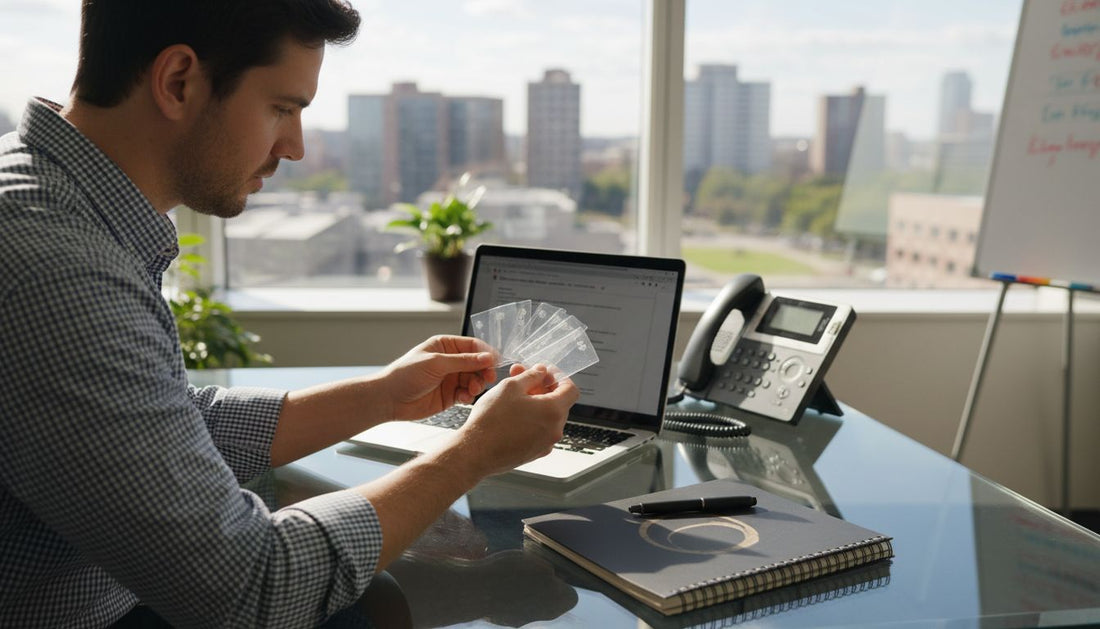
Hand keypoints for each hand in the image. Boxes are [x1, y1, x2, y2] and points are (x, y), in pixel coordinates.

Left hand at [379, 335, 497, 420]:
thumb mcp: (436, 363)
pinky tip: (464, 398)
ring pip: (474, 379)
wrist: (389, 399)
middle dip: (483, 371)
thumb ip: (463, 361)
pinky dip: (469, 396)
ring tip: (472, 390)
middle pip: (477, 363)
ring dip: (477, 385)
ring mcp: (450, 378)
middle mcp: (449, 361)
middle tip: (487, 378)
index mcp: (445, 346)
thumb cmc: (405, 375)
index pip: (472, 346)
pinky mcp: (449, 395)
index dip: (485, 353)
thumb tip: (487, 357)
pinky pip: (466, 394)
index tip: (495, 362)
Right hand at [451, 364, 579, 477]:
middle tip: (522, 378)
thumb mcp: (510, 387)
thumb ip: (531, 375)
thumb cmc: (491, 421)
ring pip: (547, 417)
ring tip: (513, 396)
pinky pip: (539, 431)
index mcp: (553, 411)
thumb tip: (541, 372)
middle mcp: (554, 430)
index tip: (545, 373)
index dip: (558, 377)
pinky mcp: (534, 453)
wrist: (475, 453)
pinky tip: (512, 414)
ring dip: (535, 403)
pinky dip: (531, 420)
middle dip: (542, 388)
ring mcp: (545, 444)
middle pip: (558, 403)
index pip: (570, 389)